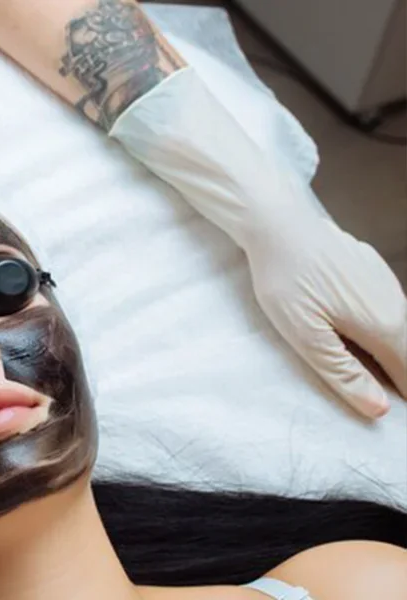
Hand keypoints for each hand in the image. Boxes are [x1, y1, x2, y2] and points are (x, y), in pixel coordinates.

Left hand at [247, 215, 406, 418]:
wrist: (280, 224)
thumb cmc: (287, 280)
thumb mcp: (306, 337)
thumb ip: (344, 374)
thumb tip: (379, 408)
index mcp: (385, 326)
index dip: (403, 396)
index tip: (389, 413)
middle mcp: (395, 304)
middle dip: (398, 376)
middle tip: (374, 394)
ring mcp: (386, 284)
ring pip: (401, 329)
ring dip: (390, 352)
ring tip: (367, 370)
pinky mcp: (372, 271)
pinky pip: (388, 309)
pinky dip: (381, 329)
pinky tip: (355, 333)